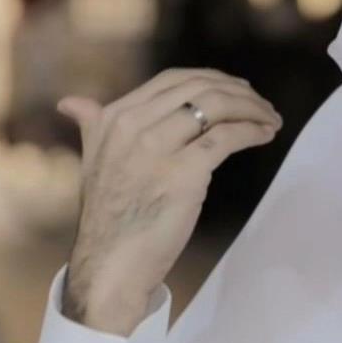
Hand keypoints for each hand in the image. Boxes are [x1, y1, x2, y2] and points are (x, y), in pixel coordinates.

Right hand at [58, 69, 281, 334]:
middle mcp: (132, 126)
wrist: (110, 263)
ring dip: (252, 109)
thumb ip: (91, 127)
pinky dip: (252, 131)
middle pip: (199, 88)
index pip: (173, 80)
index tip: (236, 89)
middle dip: (238, 92)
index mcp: (114, 118)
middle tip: (261, 104)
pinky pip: (226, 137)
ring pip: (216, 107)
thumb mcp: (92, 162)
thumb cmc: (109, 218)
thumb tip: (71, 103)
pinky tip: (264, 134)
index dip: (212, 79)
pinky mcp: (183, 173)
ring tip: (270, 119)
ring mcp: (157, 148)